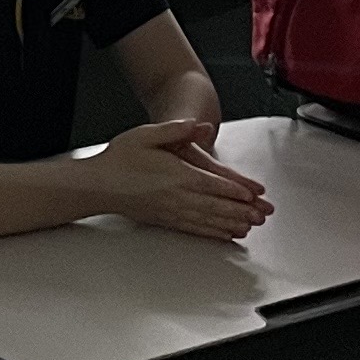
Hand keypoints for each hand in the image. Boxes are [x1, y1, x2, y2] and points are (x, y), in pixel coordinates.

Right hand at [86, 119, 272, 242]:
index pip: (213, 183)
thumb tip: (197, 125)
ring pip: (208, 220)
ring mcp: (171, 211)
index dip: (236, 189)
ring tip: (250, 227)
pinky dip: (213, 233)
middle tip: (261, 214)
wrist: (98, 185)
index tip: (254, 193)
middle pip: (216, 205)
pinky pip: (195, 229)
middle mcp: (176, 196)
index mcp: (176, 174)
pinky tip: (224, 234)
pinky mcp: (166, 221)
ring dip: (232, 224)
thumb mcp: (145, 134)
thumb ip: (175, 129)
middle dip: (242, 211)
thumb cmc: (119, 159)